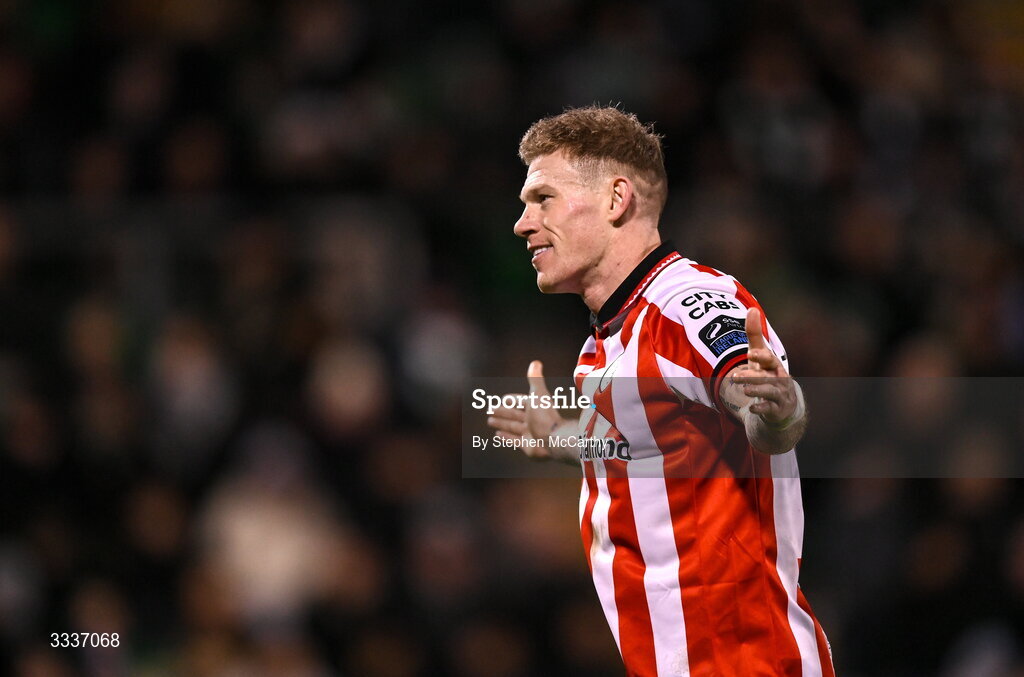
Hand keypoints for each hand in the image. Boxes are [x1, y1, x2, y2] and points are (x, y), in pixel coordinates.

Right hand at [485, 360, 563, 459]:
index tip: (502, 399)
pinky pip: (514, 441)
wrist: (554, 439)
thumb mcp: (538, 394)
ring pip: (513, 427)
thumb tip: (535, 362)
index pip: (521, 402)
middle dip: (502, 412)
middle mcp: (532, 420)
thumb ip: (535, 379)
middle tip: (490, 409)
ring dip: (501, 423)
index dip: (512, 400)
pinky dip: (506, 437)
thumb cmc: (545, 415)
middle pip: (514, 414)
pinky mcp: (527, 446)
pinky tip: (497, 435)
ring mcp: (530, 434)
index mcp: (535, 408)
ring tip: (490, 420)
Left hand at [728, 308, 799, 426]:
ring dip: (757, 390)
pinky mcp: (776, 409)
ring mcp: (779, 394)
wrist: (782, 403)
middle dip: (753, 376)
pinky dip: (761, 408)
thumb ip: (754, 334)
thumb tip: (752, 308)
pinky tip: (751, 408)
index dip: (762, 357)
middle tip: (736, 375)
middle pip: (767, 377)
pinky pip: (770, 409)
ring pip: (769, 392)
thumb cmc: (767, 373)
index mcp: (774, 365)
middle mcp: (779, 379)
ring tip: (744, 389)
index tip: (751, 353)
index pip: (770, 359)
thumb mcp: (760, 354)